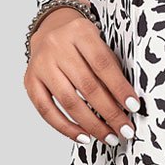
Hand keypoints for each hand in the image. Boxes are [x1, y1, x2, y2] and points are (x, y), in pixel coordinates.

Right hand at [23, 6, 140, 148]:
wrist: (50, 29)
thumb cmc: (82, 42)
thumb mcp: (99, 44)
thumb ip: (111, 69)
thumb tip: (126, 104)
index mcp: (80, 32)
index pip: (103, 64)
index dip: (119, 88)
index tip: (133, 107)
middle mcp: (57, 46)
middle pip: (87, 86)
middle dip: (109, 112)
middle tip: (124, 130)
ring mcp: (41, 64)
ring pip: (68, 101)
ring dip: (91, 124)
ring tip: (108, 136)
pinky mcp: (30, 81)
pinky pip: (47, 110)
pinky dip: (66, 127)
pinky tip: (83, 136)